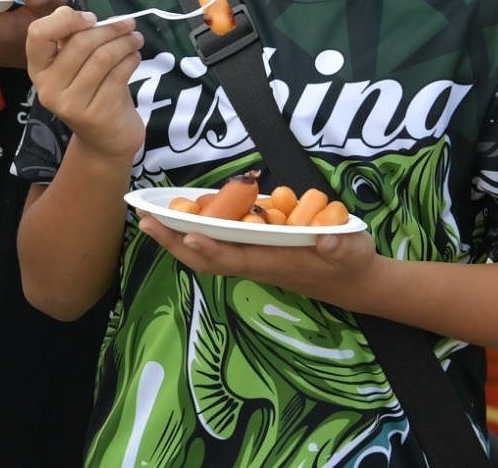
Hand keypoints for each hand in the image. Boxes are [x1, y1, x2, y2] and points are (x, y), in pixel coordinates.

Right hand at [23, 5, 143, 160]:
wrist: (105, 140)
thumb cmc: (92, 93)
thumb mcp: (77, 65)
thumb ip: (74, 39)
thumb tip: (85, 14)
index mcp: (38, 69)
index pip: (37, 33)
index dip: (66, 19)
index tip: (91, 18)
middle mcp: (47, 88)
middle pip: (80, 43)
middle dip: (110, 28)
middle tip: (129, 24)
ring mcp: (70, 104)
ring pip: (102, 58)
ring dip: (125, 43)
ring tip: (136, 39)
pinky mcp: (95, 115)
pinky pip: (117, 76)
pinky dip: (131, 60)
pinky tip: (135, 58)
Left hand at [137, 215, 383, 308]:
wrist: (352, 281)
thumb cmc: (349, 264)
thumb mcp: (352, 253)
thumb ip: (341, 246)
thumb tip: (328, 240)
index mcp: (275, 263)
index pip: (236, 257)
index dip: (212, 247)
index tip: (189, 233)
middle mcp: (257, 261)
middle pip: (208, 256)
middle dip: (176, 241)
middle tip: (145, 221)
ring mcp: (252, 256)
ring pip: (207, 249)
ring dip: (179, 236)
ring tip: (150, 218)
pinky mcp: (254, 248)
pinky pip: (217, 242)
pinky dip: (195, 231)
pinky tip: (179, 217)